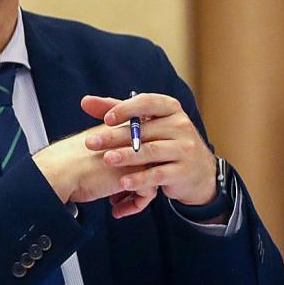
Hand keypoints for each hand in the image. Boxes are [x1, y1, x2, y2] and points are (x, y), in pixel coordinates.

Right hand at [33, 124, 144, 205]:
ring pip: (150, 176)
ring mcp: (137, 156)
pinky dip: (134, 204)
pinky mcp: (138, 174)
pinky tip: (118, 209)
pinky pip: (148, 192)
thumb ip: (106, 147)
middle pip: (146, 161)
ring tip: (119, 202)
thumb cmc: (66, 161)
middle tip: (120, 193)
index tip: (117, 176)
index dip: (129, 163)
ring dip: (134, 194)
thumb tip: (112, 164)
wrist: (59, 171)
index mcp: (119, 128)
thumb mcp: (89, 145)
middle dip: (134, 180)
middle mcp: (131, 139)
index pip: (137, 146)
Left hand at [82, 93, 216, 216]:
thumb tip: (85, 101)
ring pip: (151, 151)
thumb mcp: (146, 123)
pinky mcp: (184, 171)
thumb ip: (117, 110)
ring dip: (126, 156)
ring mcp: (185, 149)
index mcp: (170, 109)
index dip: (126, 109)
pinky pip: (159, 174)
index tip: (106, 119)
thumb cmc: (163, 140)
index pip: (148, 102)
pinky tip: (123, 183)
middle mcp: (180, 126)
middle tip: (90, 143)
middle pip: (143, 130)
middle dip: (114, 137)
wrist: (198, 170)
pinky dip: (140, 178)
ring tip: (106, 159)